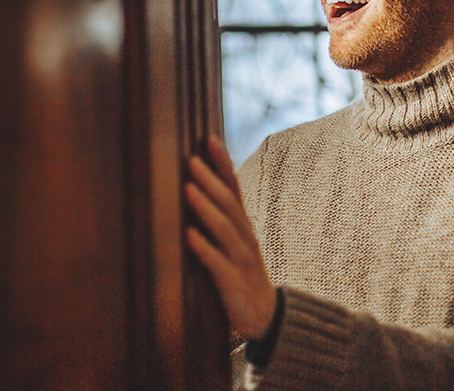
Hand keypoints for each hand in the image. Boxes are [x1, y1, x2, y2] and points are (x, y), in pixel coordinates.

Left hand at [184, 135, 276, 340]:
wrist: (266, 316)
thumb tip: (193, 189)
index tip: (208, 138)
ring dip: (206, 208)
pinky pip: (218, 264)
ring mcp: (241, 259)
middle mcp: (244, 237)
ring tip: (188, 189)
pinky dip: (204, 248)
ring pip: (225, 229)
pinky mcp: (234, 283)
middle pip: (229, 204)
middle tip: (192, 160)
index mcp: (242, 225)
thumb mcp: (233, 243)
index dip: (223, 163)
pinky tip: (189, 236)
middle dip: (210, 180)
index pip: (234, 188)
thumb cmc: (241, 274)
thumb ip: (218, 219)